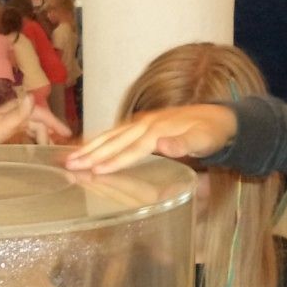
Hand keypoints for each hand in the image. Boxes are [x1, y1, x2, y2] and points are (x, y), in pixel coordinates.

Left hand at [0, 95, 70, 147]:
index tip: (67, 134)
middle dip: (50, 133)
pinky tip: (36, 150)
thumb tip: (32, 96)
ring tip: (50, 151)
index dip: (55, 122)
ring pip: (33, 129)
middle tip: (59, 148)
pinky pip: (25, 136)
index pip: (41, 113)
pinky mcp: (6, 133)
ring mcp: (11, 123)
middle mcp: (15, 113)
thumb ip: (19, 113)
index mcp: (16, 108)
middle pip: (38, 122)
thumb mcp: (3, 124)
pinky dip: (33, 141)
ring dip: (42, 138)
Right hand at [65, 104, 238, 173]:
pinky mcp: (140, 124)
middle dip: (90, 154)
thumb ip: (184, 143)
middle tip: (69, 166)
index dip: (113, 160)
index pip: (131, 149)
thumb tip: (163, 145)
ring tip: (68, 158)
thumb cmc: (210, 132)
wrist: (218, 116)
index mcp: (157, 130)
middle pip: (114, 141)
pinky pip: (114, 132)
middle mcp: (145, 124)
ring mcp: (141, 122)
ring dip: (88, 147)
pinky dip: (97, 139)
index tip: (94, 170)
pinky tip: (84, 146)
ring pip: (110, 135)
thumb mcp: (204, 139)